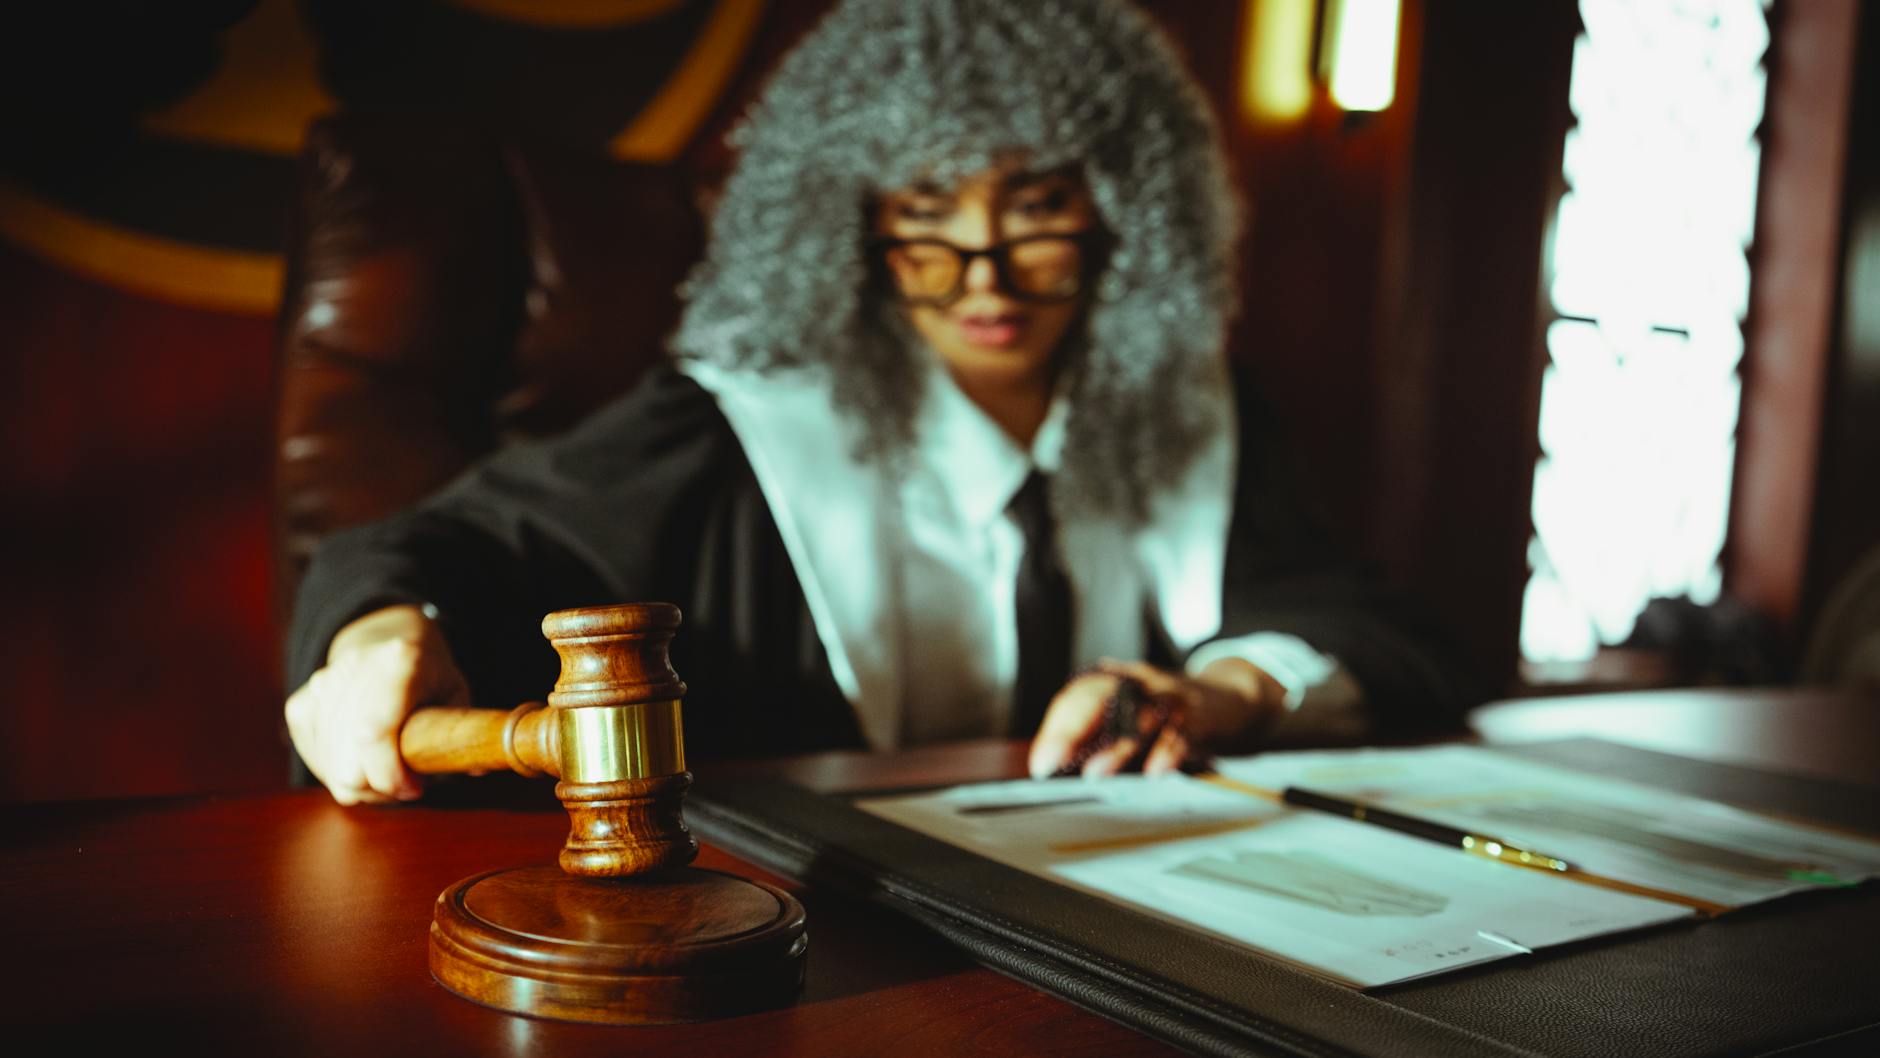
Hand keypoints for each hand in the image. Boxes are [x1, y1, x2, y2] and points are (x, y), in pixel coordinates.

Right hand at [284, 604, 468, 804]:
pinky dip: (340, 771)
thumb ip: (462, 730)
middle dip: (380, 788)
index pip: (374, 733)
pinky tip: (362, 755)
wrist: (384, 640)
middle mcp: (353, 668)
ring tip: (387, 764)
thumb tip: (475, 767)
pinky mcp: (300, 705)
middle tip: (406, 780)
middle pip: (348, 764)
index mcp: (400, 661)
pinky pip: (315, 761)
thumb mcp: (455, 692)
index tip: (415, 787)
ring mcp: (321, 686)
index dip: (391, 776)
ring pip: (331, 769)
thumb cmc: (427, 675)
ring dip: (363, 782)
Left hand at [1026, 657, 1286, 778]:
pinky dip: (1168, 750)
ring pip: (1138, 714)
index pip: (1077, 698)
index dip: (1056, 730)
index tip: (1042, 765)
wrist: (1225, 698)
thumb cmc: (1163, 713)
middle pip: (1099, 698)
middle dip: (1072, 731)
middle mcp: (1137, 682)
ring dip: (1116, 745)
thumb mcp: (1128, 716)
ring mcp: (1167, 695)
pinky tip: (1156, 771)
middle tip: (1052, 763)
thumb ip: (1092, 735)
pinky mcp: (1197, 714)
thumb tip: (1049, 765)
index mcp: (1114, 682)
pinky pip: (1181, 731)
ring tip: (1095, 773)